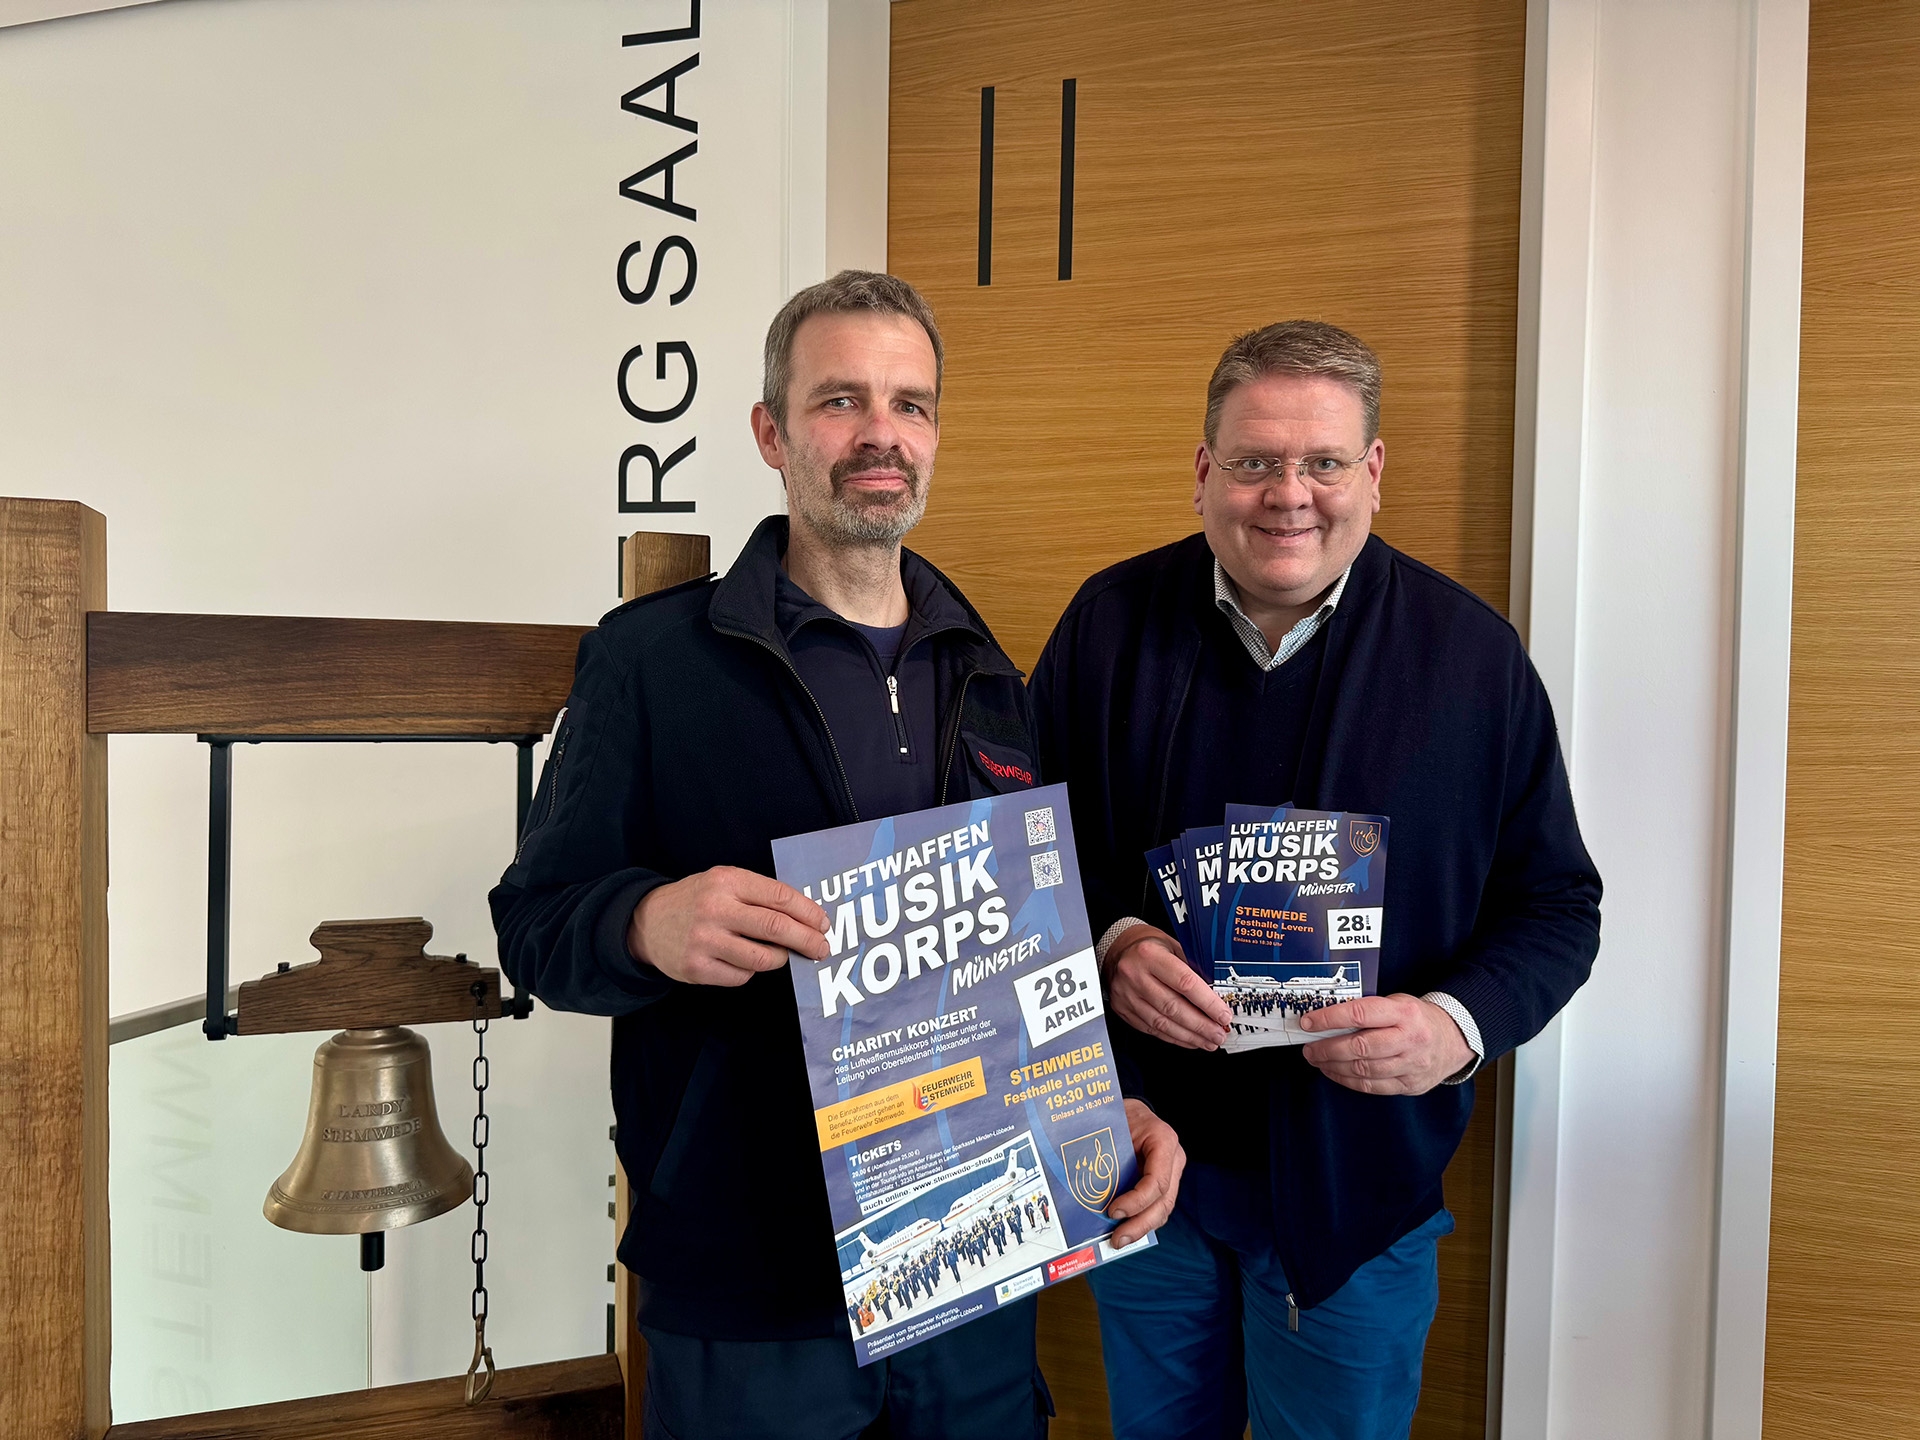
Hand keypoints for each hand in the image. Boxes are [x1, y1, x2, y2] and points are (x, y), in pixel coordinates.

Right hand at [628, 866, 829, 986]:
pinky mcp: (697, 968)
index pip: (780, 897)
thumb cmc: (696, 900)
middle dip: (807, 940)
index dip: (808, 912)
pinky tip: (743, 959)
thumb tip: (806, 916)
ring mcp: (704, 940)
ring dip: (780, 958)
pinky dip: (750, 970)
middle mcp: (715, 909)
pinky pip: (742, 975)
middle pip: (776, 928)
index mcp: (726, 881)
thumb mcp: (724, 882)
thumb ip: (759, 894)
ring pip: (763, 958)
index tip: (823, 923)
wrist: (647, 921)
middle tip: (822, 948)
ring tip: (781, 954)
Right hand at [1105, 925, 1230, 1049]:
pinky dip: (1173, 1037)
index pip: (1184, 983)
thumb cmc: (1148, 947)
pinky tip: (1188, 1039)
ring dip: (1189, 1036)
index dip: (1207, 1003)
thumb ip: (1192, 968)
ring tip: (1208, 1040)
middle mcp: (1135, 975)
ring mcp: (1126, 995)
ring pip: (1162, 1023)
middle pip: (1173, 1007)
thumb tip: (1217, 996)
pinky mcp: (1123, 1010)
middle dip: (1201, 1025)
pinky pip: (1151, 1029)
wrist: (1118, 951)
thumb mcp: (1173, 946)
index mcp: (1149, 955)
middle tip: (1218, 1033)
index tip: (1222, 1014)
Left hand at [1107, 1097, 1184, 1246]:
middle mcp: (1173, 1158)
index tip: (1113, 1211)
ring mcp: (1172, 1172)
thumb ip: (1108, 1154)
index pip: (1157, 1181)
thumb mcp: (1114, 1126)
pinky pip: (1156, 1206)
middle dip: (1140, 1224)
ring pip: (1163, 1209)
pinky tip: (1124, 1230)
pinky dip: (1141, 1220)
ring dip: (1141, 1228)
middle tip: (1117, 1239)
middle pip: (1163, 1202)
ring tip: (1119, 1240)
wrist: (1131, 1109)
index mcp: (1164, 1140)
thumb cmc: (1120, 1114)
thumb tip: (1086, 1186)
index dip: (1136, 1202)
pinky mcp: (1165, 1181)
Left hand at [1299, 994, 1472, 1094]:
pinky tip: (1335, 1072)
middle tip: (1309, 1048)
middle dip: (1327, 1049)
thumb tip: (1326, 1019)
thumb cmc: (1416, 1018)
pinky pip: (1372, 1086)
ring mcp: (1412, 1065)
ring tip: (1317, 1060)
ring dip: (1333, 1066)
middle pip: (1360, 1047)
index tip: (1309, 1023)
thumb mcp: (1396, 1003)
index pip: (1360, 1014)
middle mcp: (1410, 1039)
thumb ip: (1367, 1010)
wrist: (1453, 1040)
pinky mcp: (1410, 1085)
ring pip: (1364, 1070)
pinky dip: (1348, 1080)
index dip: (1329, 1019)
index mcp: (1404, 1013)